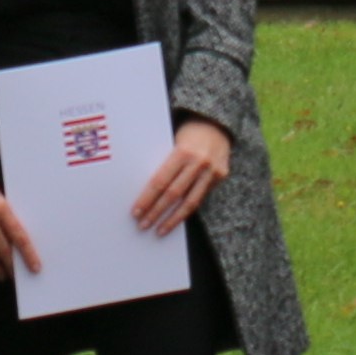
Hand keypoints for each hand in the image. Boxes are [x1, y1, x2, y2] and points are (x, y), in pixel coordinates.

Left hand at [131, 115, 232, 236]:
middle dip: (156, 212)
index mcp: (182, 151)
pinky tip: (176, 219)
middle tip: (143, 225)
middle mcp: (198, 162)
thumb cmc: (187, 133)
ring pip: (189, 202)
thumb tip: (144, 190)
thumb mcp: (173, 142)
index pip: (160, 181)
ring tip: (159, 230)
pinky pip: (201, 199)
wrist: (216, 124)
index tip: (136, 212)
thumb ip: (164, 164)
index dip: (147, 198)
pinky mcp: (220, 177)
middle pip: (173, 194)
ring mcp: (211, 171)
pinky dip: (187, 211)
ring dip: (172, 219)